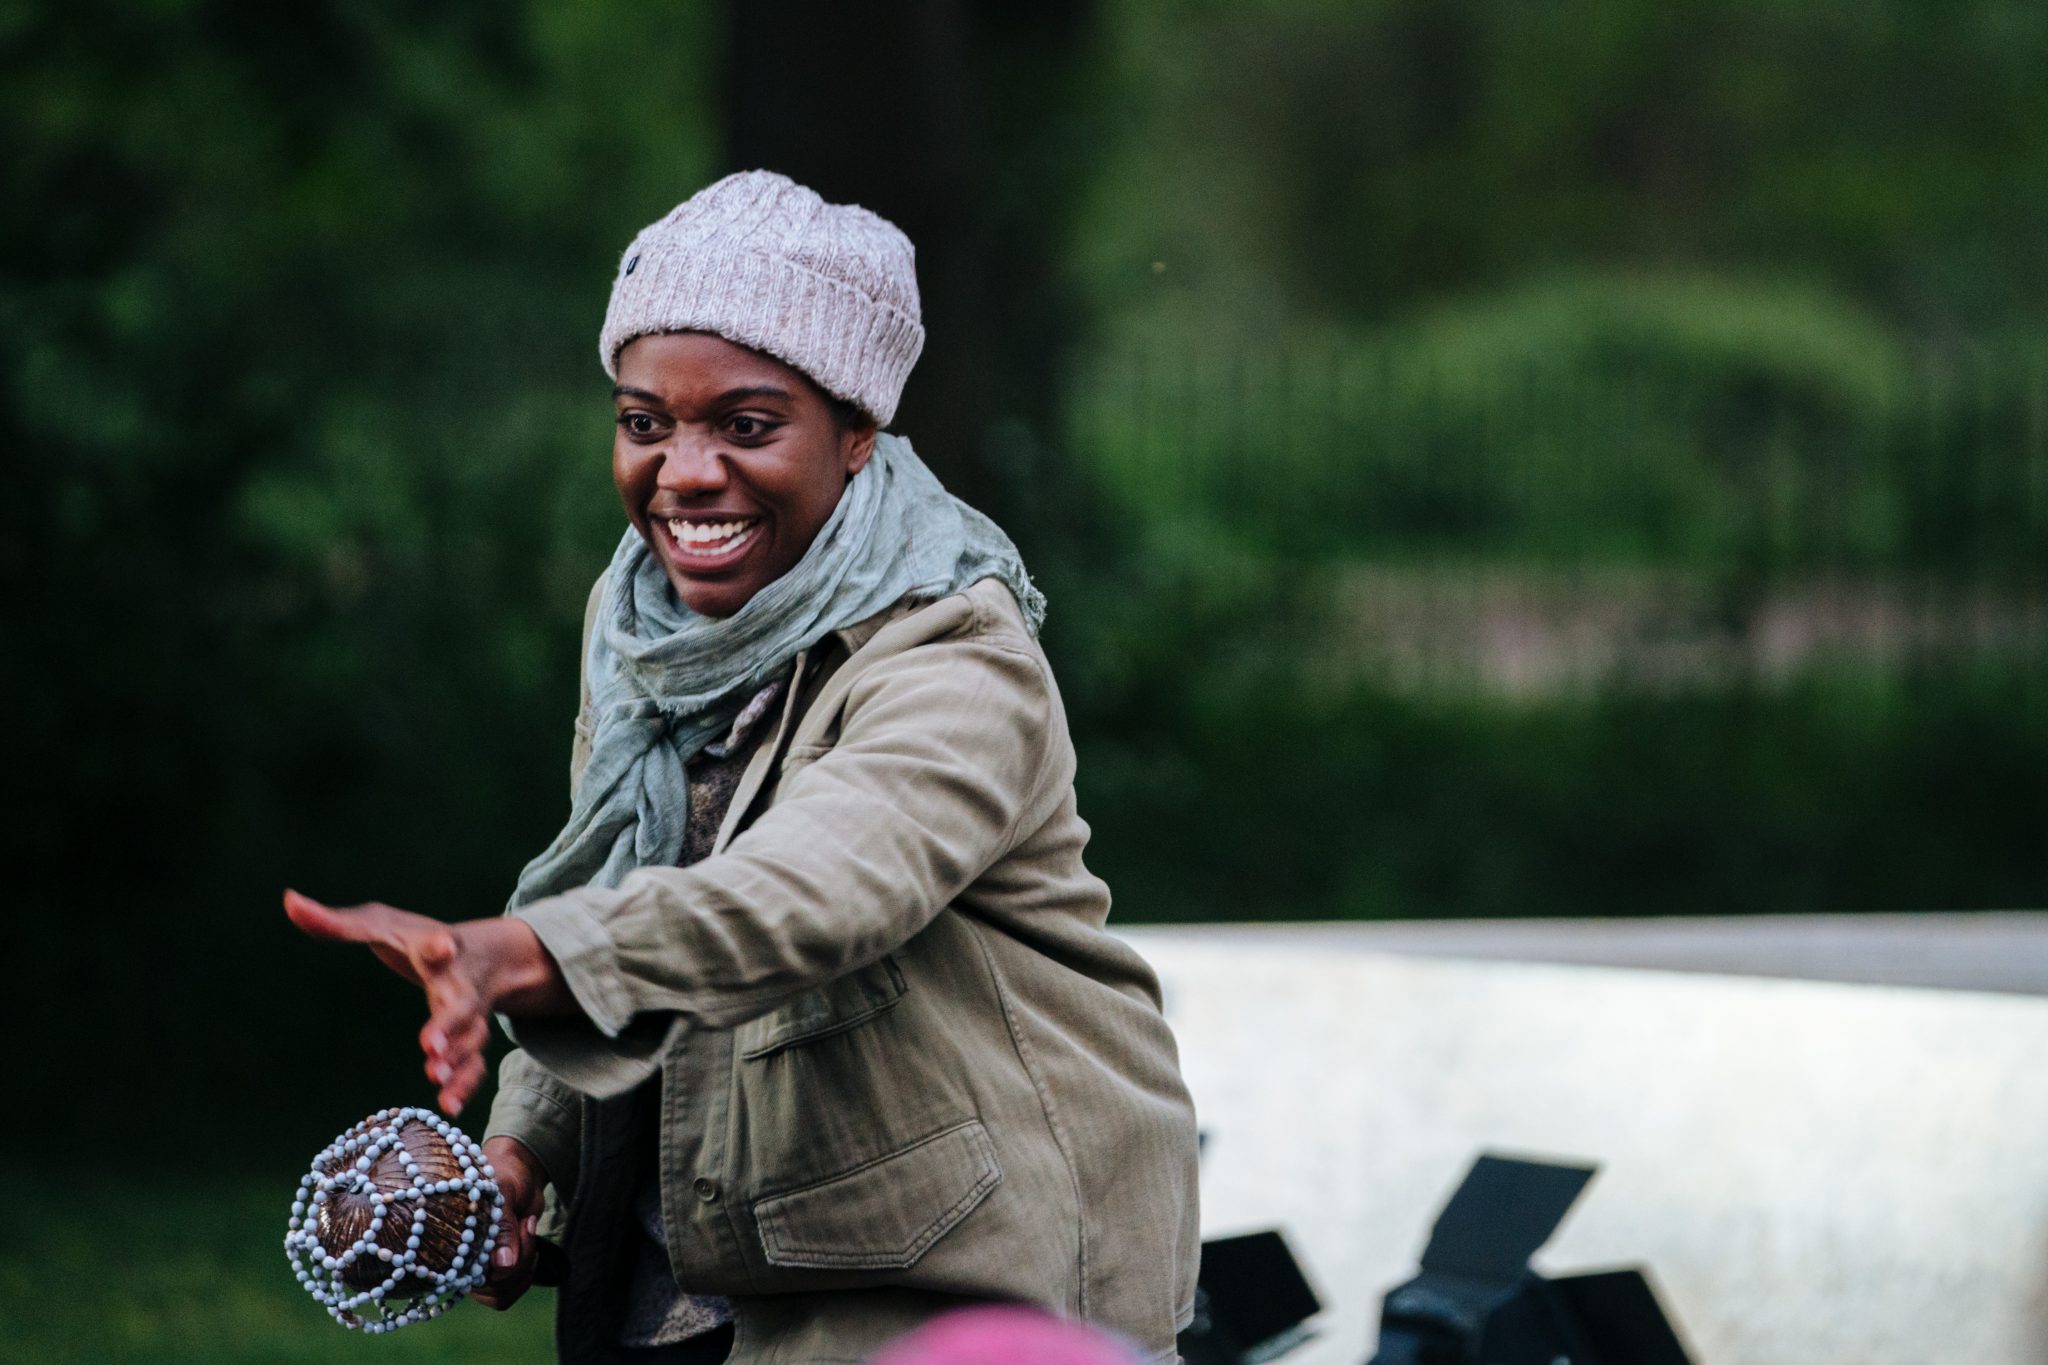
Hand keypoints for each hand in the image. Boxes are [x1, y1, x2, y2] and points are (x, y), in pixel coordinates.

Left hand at [283, 889, 568, 1115]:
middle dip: (450, 1024)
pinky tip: (449, 1106)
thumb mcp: (380, 924)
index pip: (435, 945)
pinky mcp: (470, 1040)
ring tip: (438, 1082)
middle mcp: (458, 983)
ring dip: (458, 1062)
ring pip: (472, 1038)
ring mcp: (469, 1014)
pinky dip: (465, 1084)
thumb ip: (335, 922)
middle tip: (430, 1047)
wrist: (481, 956)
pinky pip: (474, 1064)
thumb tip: (288, 901)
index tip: (442, 948)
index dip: (437, 948)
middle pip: (460, 1003)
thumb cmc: (416, 939)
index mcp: (434, 948)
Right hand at [472, 1135, 546, 1310]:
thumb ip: (502, 1226)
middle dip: (519, 1259)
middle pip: (491, 1287)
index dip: (500, 1263)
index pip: (469, 1276)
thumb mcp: (503, 1190)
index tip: (519, 1227)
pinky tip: (528, 1242)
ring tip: (525, 1228)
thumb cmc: (504, 1173)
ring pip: (502, 1292)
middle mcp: (459, 1260)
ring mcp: (476, 1268)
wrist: (520, 1169)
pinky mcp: (494, 1270)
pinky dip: (526, 1273)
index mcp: (451, 1240)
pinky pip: (508, 1292)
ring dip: (524, 1264)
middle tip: (525, 1224)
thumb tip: (503, 1265)